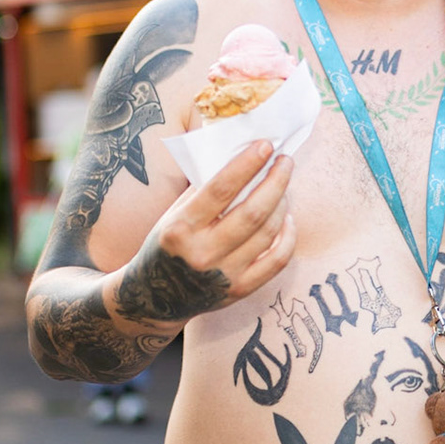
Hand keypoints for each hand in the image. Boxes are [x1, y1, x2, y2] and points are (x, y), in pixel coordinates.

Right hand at [118, 141, 295, 324]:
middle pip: (252, 212)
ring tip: (283, 187)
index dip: (247, 165)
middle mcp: (203, 253)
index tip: (265, 145)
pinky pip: (277, 261)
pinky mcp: (240, 291)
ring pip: (268, 233)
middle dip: (275, 181)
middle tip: (285, 161)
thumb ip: (203, 191)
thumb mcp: (174, 215)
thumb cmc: (168, 245)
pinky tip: (287, 219)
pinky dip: (288, 236)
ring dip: (282, 204)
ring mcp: (224, 275)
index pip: (220, 189)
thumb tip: (241, 158)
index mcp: (181, 228)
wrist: (156, 297)